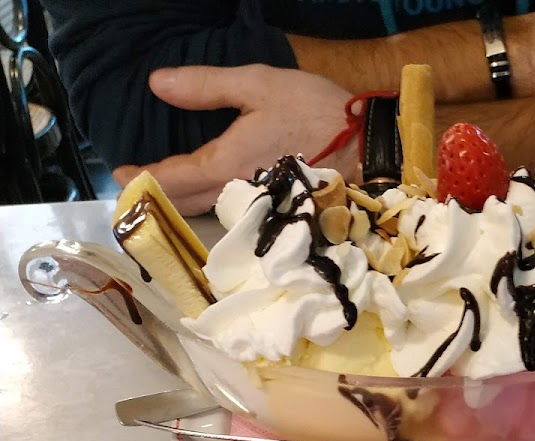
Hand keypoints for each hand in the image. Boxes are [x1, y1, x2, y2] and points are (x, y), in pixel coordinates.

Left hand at [113, 65, 354, 214]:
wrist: (367, 151)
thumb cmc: (315, 113)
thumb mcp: (258, 85)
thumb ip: (206, 86)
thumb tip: (157, 83)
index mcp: (226, 164)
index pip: (173, 176)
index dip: (144, 177)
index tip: (120, 178)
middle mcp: (236, 195)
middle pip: (186, 202)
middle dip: (157, 198)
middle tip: (132, 196)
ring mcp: (256, 210)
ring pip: (208, 212)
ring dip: (181, 205)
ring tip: (161, 197)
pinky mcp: (275, 214)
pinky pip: (232, 216)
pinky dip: (210, 209)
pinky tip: (205, 203)